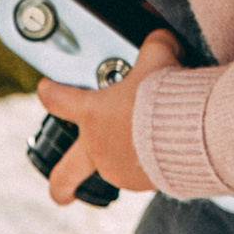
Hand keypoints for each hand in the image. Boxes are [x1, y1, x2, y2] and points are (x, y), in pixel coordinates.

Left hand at [36, 28, 179, 203]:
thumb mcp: (158, 56)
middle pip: (65, 175)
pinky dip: (147, 161)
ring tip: (147, 135)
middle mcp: (97, 146)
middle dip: (60, 187)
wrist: (188, 130)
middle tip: (60, 194)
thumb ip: (154, 45)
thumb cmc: (164, 94)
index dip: (50, 92)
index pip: (59, 100)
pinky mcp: (142, 183)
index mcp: (92, 114)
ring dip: (122, 155)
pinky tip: (164, 146)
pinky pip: (140, 171)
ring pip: (112, 167)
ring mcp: (117, 170)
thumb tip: (162, 39)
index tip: (45, 89)